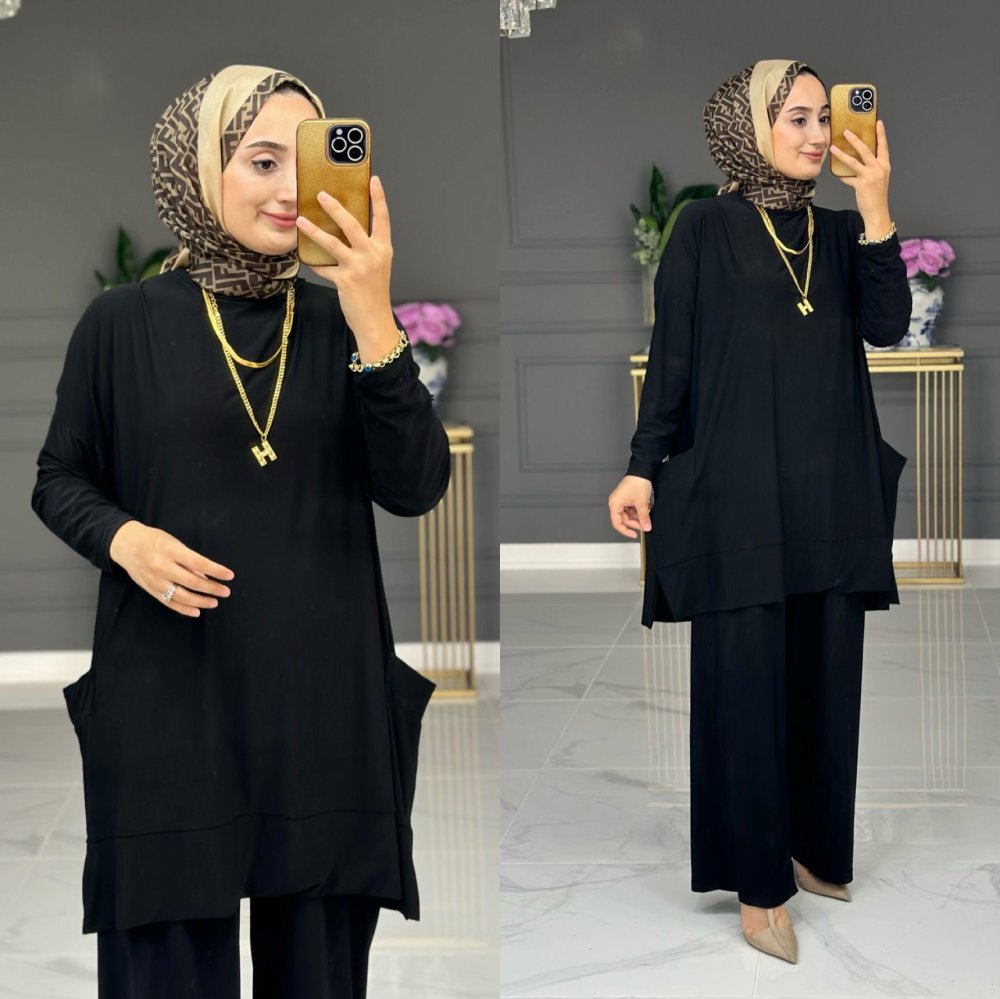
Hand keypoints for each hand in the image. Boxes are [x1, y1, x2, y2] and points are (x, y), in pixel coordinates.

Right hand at [109, 521, 234, 617]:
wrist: (126, 545)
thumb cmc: (155, 541)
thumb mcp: (174, 543)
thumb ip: (189, 559)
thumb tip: (208, 576)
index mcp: (170, 550)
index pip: (198, 562)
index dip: (216, 570)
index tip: (230, 576)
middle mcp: (161, 566)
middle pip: (192, 581)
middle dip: (212, 588)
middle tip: (225, 591)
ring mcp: (155, 580)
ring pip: (181, 596)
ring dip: (201, 601)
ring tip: (215, 602)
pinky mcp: (150, 590)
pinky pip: (169, 603)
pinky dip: (184, 609)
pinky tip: (197, 611)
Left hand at [295, 176, 396, 348]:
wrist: (375, 320)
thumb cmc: (374, 293)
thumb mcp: (377, 266)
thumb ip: (366, 248)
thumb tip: (344, 230)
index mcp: (383, 249)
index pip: (382, 219)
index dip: (378, 199)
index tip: (373, 180)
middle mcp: (372, 256)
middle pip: (352, 225)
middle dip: (335, 208)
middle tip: (321, 195)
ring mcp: (358, 268)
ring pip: (332, 243)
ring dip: (314, 230)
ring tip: (301, 220)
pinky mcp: (344, 280)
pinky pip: (324, 267)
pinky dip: (314, 263)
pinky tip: (305, 257)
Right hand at [608, 475, 653, 538]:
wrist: (642, 471)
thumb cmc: (637, 482)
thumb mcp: (641, 503)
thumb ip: (644, 517)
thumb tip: (646, 527)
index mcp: (614, 504)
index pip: (617, 523)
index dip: (626, 531)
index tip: (634, 535)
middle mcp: (616, 503)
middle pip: (624, 519)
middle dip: (635, 523)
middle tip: (645, 525)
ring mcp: (621, 501)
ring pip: (629, 515)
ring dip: (637, 517)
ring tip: (646, 516)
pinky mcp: (627, 499)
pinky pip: (631, 509)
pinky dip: (638, 512)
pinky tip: (645, 510)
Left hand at [829, 119, 891, 233]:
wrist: (877, 212)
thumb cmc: (877, 195)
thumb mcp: (878, 178)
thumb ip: (871, 167)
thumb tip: (859, 159)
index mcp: (884, 166)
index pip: (883, 146)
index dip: (881, 134)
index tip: (878, 123)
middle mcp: (878, 169)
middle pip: (866, 150)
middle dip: (855, 140)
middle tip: (846, 132)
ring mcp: (869, 177)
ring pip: (854, 162)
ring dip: (842, 154)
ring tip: (833, 148)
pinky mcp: (861, 185)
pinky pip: (847, 178)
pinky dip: (841, 176)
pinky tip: (835, 173)